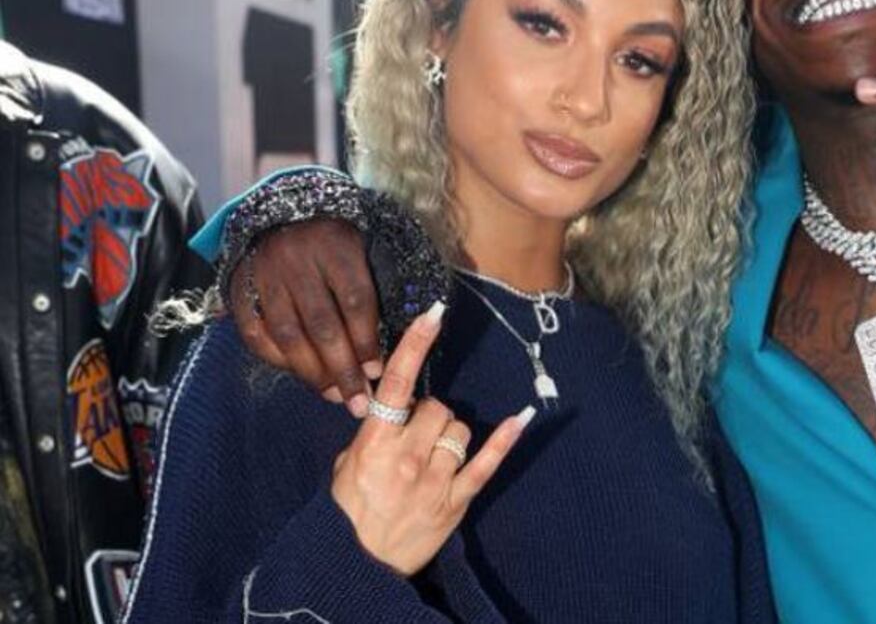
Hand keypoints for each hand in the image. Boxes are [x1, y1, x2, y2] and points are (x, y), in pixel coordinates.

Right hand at [228, 219, 381, 416]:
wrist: (283, 213)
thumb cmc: (335, 243)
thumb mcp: (360, 252)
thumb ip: (369, 295)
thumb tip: (380, 352)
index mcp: (337, 246)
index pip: (356, 301)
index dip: (367, 340)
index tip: (377, 371)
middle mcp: (298, 260)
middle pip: (323, 324)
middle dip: (342, 368)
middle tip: (357, 400)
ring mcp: (265, 275)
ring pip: (289, 334)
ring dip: (312, 372)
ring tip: (332, 395)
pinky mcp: (239, 289)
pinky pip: (257, 334)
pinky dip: (277, 360)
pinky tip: (299, 374)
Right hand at [331, 302, 531, 576]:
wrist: (355, 566)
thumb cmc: (347, 512)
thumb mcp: (346, 466)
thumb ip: (371, 433)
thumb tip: (391, 405)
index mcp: (374, 443)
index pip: (397, 383)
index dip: (415, 344)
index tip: (433, 314)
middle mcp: (406, 456)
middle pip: (438, 407)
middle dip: (431, 413)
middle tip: (416, 435)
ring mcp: (434, 478)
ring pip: (460, 429)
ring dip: (451, 434)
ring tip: (433, 456)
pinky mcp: (456, 499)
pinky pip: (487, 462)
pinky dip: (506, 439)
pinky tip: (523, 417)